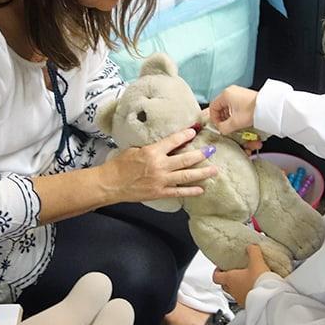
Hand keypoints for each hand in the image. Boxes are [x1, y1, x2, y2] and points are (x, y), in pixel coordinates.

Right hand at [101, 128, 217, 202]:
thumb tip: (164, 146)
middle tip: (211, 150)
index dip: (185, 135)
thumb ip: (151, 149)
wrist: (110, 183)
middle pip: (185, 159)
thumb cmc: (119, 165)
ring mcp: (161, 181)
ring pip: (186, 176)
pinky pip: (179, 192)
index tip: (194, 131)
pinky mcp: (159, 193)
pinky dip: (191, 191)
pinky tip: (201, 189)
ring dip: (202, 173)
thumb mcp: (134, 150)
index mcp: (152, 152)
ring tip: (214, 170)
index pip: (173, 141)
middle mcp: (159, 166)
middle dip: (201, 154)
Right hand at [209, 86, 258, 134]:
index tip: (219, 126)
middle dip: (221, 118)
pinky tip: (239, 119)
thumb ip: (223, 128)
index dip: (214, 118)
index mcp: (225, 94)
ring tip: (233, 124)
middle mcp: (231, 91)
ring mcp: (238, 93)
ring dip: (228, 116)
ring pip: (227, 106)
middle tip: (225, 126)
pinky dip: (234, 113)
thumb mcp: (235, 123)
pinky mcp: (244, 96)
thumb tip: (220, 130)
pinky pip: (234, 105)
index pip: (212, 107)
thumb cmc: (253, 110)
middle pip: (219, 106)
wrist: (268, 108)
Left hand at [212, 245, 270, 306]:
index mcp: (230, 279)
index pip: (216, 276)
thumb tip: (251, 246)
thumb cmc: (259, 282)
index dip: (217, 271)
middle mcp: (232, 290)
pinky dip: (247, 293)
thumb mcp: (256, 262)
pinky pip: (244, 298)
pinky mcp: (248, 305)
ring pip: (234, 293)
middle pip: (224, 285)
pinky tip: (256, 289)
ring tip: (247, 280)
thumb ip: (253, 251)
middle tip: (234, 272)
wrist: (269, 299)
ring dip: (238, 287)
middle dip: (227, 279)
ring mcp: (240, 299)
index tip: (221, 267)